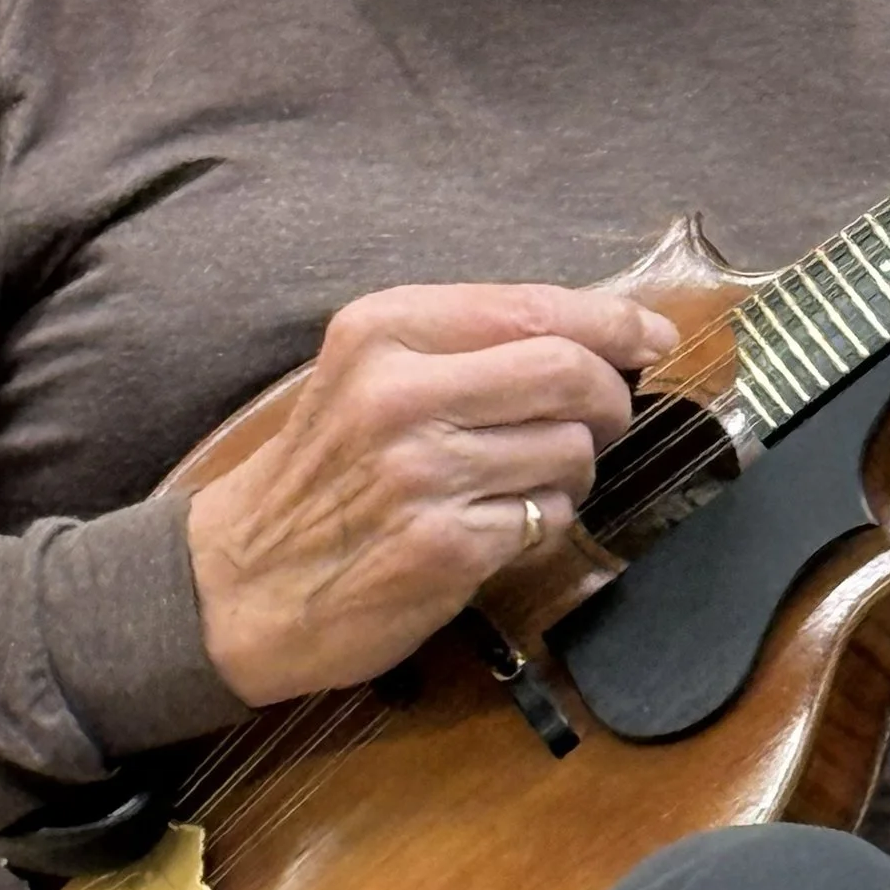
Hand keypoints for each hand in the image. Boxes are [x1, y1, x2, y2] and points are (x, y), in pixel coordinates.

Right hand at [185, 282, 676, 704]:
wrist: (238, 582)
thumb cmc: (320, 473)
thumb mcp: (364, 373)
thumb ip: (464, 343)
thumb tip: (599, 332)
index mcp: (381, 331)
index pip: (533, 307)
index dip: (612, 320)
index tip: (651, 335)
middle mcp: (399, 393)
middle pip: (568, 372)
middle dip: (609, 398)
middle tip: (604, 419)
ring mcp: (422, 473)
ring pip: (570, 450)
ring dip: (571, 470)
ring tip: (521, 480)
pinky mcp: (444, 545)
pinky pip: (547, 517)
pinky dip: (541, 521)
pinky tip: (494, 525)